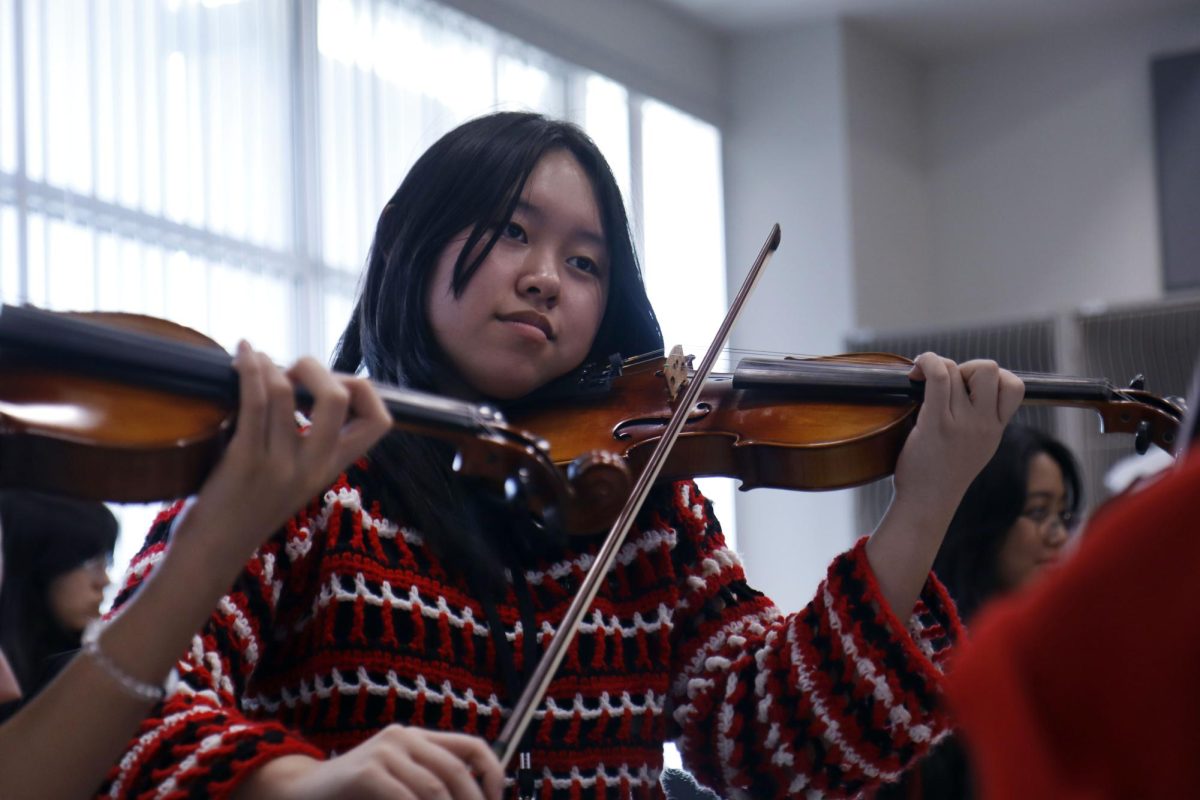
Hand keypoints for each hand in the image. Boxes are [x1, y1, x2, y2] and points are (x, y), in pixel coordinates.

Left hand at [174, 341, 391, 563]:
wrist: (216, 551)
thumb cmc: (250, 508)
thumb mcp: (297, 480)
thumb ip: (311, 445)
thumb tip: (309, 387)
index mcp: (331, 468)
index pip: (379, 423)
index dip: (365, 391)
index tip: (336, 383)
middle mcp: (313, 466)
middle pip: (338, 398)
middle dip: (317, 367)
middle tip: (293, 370)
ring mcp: (280, 463)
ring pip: (286, 391)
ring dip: (271, 364)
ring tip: (258, 360)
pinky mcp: (244, 459)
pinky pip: (253, 401)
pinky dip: (248, 368)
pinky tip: (243, 353)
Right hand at [232, 726, 504, 799]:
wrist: (300, 791)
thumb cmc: (354, 793)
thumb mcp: (399, 784)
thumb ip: (429, 786)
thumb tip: (469, 797)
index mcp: (417, 738)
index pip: (472, 746)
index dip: (493, 775)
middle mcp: (404, 738)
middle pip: (456, 770)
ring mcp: (384, 751)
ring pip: (434, 787)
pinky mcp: (366, 772)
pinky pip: (406, 797)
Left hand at [865, 354, 1022, 617]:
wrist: (927, 503)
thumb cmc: (941, 474)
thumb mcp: (976, 447)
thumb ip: (980, 421)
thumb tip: (965, 386)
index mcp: (996, 429)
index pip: (1014, 386)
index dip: (994, 376)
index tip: (969, 388)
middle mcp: (984, 424)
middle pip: (989, 369)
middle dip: (965, 367)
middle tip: (946, 386)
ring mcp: (962, 424)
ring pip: (957, 370)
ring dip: (937, 368)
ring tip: (921, 383)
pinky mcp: (937, 424)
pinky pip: (938, 376)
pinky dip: (927, 362)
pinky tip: (915, 371)